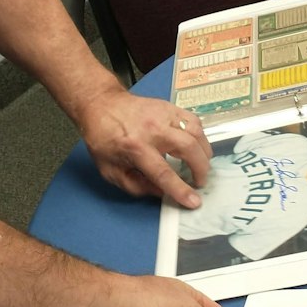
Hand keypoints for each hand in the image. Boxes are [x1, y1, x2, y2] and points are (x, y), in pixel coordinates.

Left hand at [78, 89, 211, 207]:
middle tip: (199, 182)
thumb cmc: (103, 140)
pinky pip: (194, 121)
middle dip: (201, 169)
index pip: (163, 173)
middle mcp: (152, 129)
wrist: (102, 105)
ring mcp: (164, 114)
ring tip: (200, 164)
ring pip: (196, 132)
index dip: (180, 189)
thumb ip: (136, 186)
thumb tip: (163, 192)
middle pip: (188, 148)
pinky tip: (195, 145)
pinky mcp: (170, 106)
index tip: (194, 202)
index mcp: (134, 148)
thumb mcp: (110, 170)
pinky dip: (200, 136)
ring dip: (203, 152)